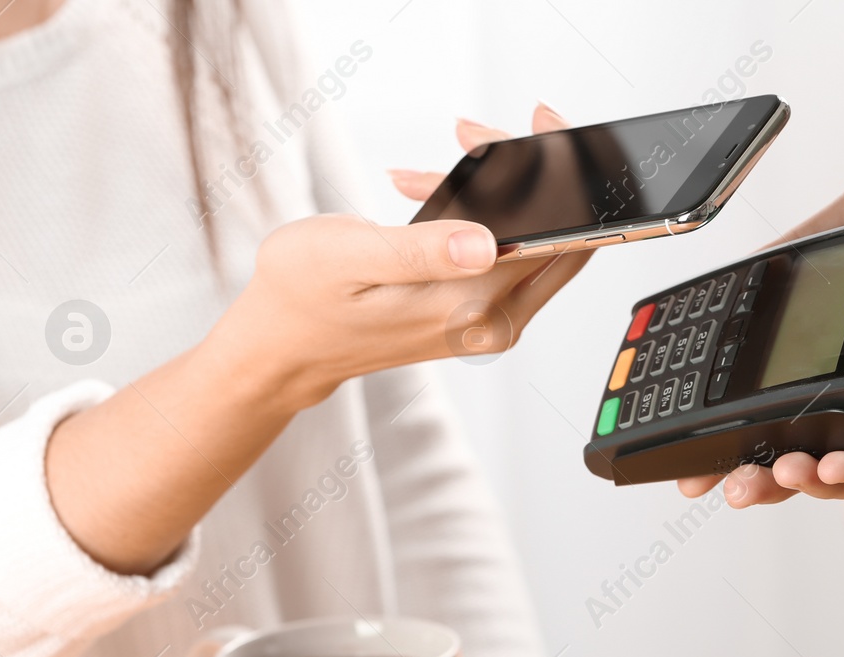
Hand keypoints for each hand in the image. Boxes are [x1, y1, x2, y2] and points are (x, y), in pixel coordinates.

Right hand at [205, 103, 590, 411]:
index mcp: (469, 307)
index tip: (538, 122)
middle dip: (529, 170)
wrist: (283, 349)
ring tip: (428, 167)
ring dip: (498, 190)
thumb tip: (488, 243)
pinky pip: (508, 255)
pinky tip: (428, 195)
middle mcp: (493, 322)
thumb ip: (421, 252)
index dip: (560, 172)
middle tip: (470, 131)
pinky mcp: (479, 315)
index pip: (553, 234)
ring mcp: (491, 322)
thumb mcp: (347, 258)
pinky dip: (482, 215)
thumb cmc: (302, 298)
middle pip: (557, 234)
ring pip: (534, 240)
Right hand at [679, 144, 843, 506]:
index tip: (690, 454)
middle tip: (718, 485)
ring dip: (796, 481)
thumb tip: (743, 271)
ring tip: (771, 475)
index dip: (729, 431)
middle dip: (749, 473)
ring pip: (839, 470)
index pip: (773, 396)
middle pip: (795, 446)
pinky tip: (830, 464)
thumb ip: (806, 243)